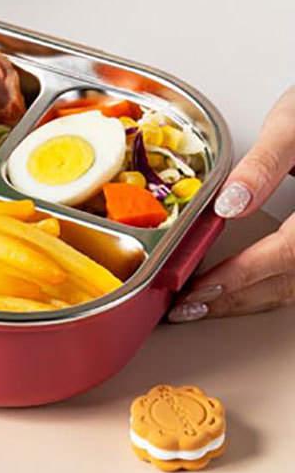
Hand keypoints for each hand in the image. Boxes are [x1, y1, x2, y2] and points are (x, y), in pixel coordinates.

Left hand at [169, 86, 294, 320]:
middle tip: (188, 306)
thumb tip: (229, 205)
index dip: (244, 275)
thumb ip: (262, 165)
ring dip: (255, 299)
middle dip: (239, 297)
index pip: (291, 253)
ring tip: (205, 305)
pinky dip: (273, 286)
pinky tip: (240, 289)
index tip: (201, 287)